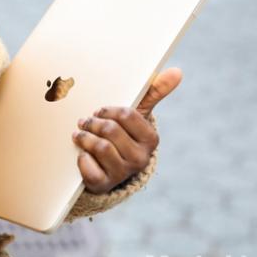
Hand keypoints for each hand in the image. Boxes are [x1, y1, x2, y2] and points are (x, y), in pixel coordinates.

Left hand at [72, 68, 182, 192]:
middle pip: (110, 130)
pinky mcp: (103, 184)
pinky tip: (82, 155)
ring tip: (79, 135)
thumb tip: (177, 71)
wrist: (109, 171)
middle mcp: (140, 158)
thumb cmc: (124, 137)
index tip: (99, 111)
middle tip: (85, 121)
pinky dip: (81, 159)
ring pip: (99, 147)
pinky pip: (88, 167)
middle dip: (93, 123)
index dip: (108, 110)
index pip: (126, 115)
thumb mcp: (138, 116)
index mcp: (150, 139)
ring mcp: (122, 173)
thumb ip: (154, 93)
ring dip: (84, 138)